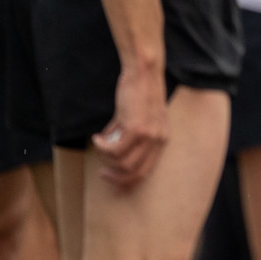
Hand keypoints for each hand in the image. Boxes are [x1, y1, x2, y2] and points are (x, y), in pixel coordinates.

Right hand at [95, 64, 169, 186]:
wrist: (143, 73)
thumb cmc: (138, 93)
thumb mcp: (136, 118)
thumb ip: (125, 135)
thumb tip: (109, 151)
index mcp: (162, 139)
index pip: (147, 171)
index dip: (129, 181)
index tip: (114, 186)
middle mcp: (159, 140)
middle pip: (136, 173)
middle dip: (116, 178)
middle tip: (102, 173)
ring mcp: (149, 136)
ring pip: (122, 163)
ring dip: (106, 158)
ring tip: (100, 143)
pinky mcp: (136, 129)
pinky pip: (114, 150)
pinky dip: (102, 146)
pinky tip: (98, 136)